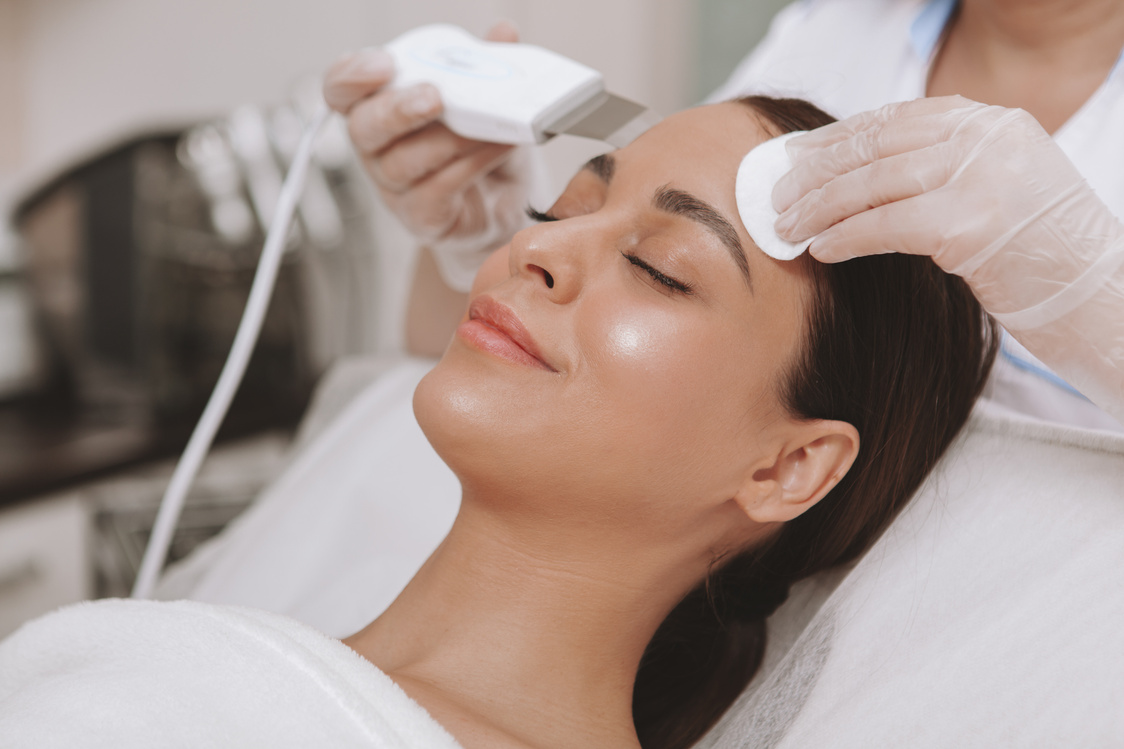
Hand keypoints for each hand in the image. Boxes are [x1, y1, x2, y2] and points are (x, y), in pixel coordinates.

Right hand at [323, 22, 530, 289]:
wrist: (503, 199)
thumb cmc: (479, 143)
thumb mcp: (483, 97)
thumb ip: (486, 63)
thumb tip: (503, 31)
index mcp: (377, 106)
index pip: (340, 89)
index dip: (352, 76)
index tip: (384, 64)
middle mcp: (377, 148)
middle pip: (364, 129)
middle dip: (398, 110)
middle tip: (435, 97)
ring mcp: (395, 187)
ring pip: (404, 162)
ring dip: (448, 139)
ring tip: (487, 124)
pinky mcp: (422, 217)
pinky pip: (436, 191)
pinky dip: (470, 165)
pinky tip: (497, 148)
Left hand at [773, 96, 1123, 422]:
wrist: (1100, 297)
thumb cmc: (1038, 255)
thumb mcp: (996, 190)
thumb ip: (940, 171)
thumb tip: (856, 177)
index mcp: (992, 122)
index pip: (896, 120)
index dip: (838, 138)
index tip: (797, 156)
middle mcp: (988, 138)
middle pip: (877, 146)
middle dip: (817, 172)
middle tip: (777, 197)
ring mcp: (983, 176)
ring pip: (874, 183)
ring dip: (820, 208)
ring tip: (787, 228)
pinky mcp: (973, 224)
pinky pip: (886, 226)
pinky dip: (845, 237)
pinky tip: (819, 249)